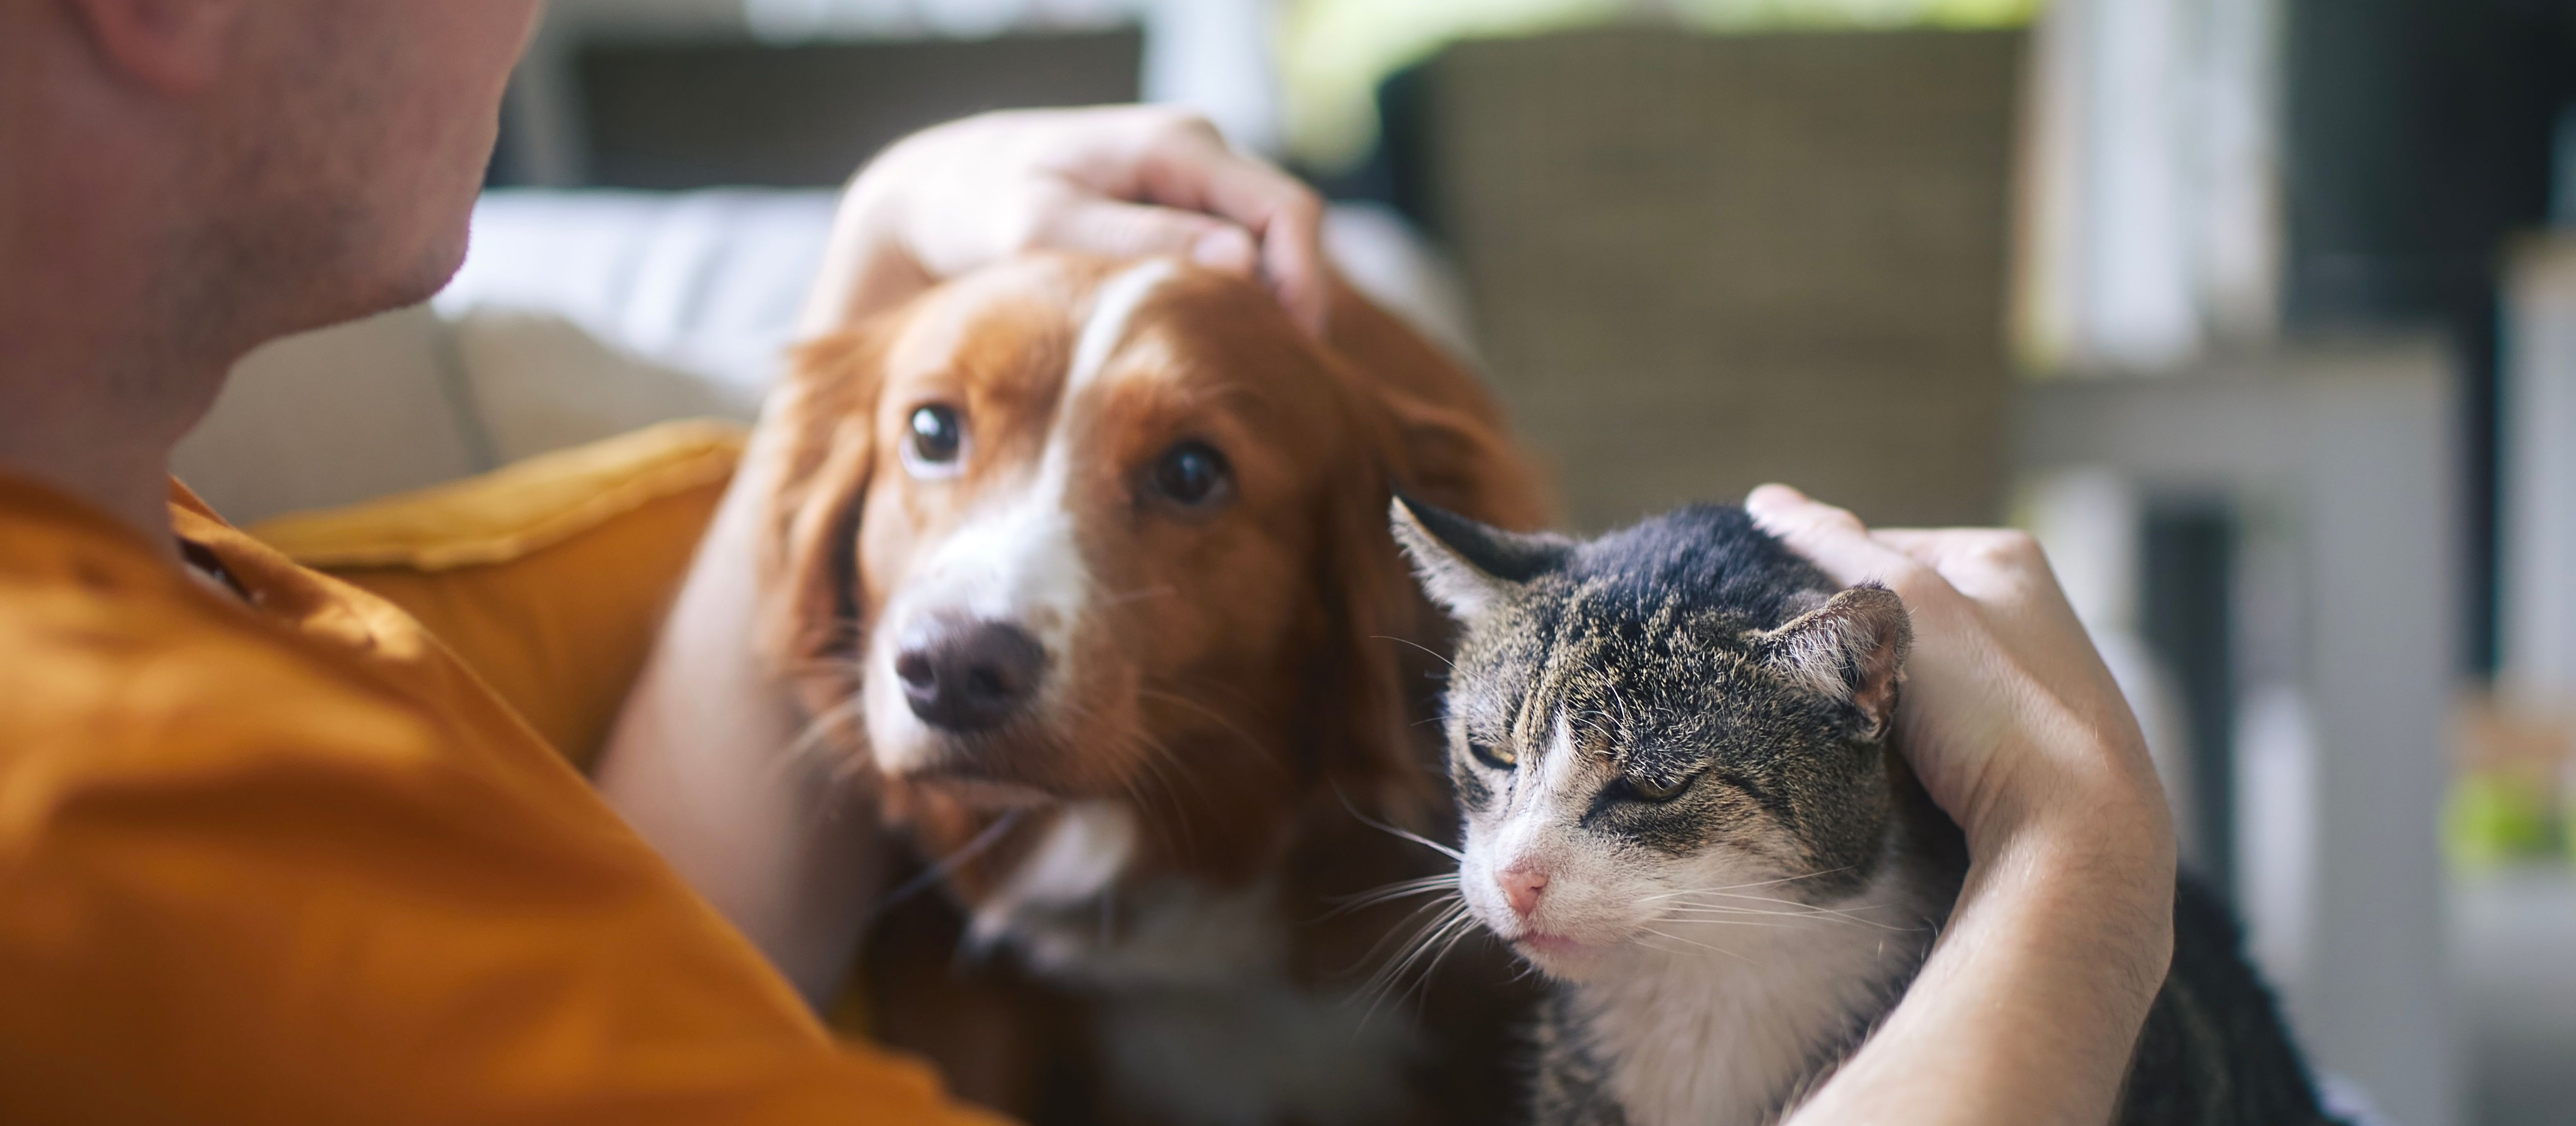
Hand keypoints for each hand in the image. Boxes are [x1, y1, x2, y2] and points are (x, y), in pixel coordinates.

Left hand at [800, 105, 1327, 337]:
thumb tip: (1239, 261)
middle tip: (1267, 382)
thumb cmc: (978, 207)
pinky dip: (1226, 308)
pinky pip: (1226, 261)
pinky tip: (1205, 356)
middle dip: (1288, 305)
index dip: (1302, 284)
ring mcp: (1187, 187)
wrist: (936, 196)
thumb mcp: (1041, 226)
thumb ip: (1137, 240)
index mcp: (1177, 146)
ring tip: (1238, 377)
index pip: (1286, 212)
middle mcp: (1196, 156)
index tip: (1287, 355)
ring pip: (1261, 252)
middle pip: (1286, 234)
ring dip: (1258, 311)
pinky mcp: (1172, 217)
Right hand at [1745, 485, 2171, 865]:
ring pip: (1913, 672)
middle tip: (1823, 682)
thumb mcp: (1904, 605)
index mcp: (2003, 557)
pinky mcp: (2022, 743)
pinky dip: (1907, 739)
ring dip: (1876, 696)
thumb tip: (1769, 500)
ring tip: (1860, 727)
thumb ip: (1834, 548)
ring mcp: (2026, 680)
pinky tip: (1899, 764)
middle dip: (1853, 643)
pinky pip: (1938, 725)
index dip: (1822, 583)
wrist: (2074, 832)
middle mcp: (2023, 609)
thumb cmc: (1996, 706)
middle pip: (1895, 611)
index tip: (1793, 627)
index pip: (1877, 545)